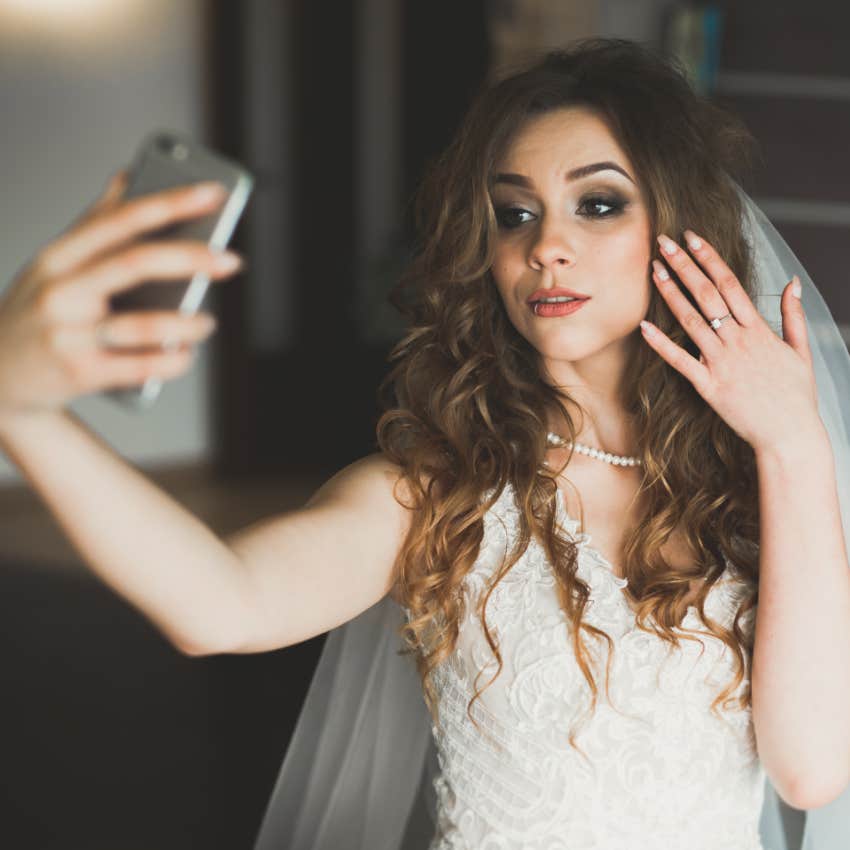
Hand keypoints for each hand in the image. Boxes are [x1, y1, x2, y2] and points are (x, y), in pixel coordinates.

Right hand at [0, 168, 243, 417]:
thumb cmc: (39, 312)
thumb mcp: (53, 263)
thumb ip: (94, 222)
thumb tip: (129, 173)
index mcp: (57, 257)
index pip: (120, 220)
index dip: (170, 203)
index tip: (214, 193)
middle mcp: (60, 292)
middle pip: (136, 264)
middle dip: (192, 258)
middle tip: (232, 260)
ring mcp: (68, 336)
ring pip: (145, 325)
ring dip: (188, 323)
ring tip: (207, 322)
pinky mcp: (80, 374)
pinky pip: (143, 367)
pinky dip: (174, 359)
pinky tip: (187, 353)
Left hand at [639, 229, 819, 451]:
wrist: (790, 435)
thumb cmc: (795, 396)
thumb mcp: (801, 350)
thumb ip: (794, 314)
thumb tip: (792, 281)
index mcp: (759, 330)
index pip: (730, 283)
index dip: (709, 258)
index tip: (692, 238)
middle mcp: (739, 341)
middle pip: (707, 294)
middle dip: (684, 265)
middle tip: (663, 242)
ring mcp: (722, 363)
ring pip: (691, 320)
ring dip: (671, 293)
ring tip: (654, 270)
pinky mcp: (709, 386)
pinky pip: (680, 361)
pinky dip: (661, 343)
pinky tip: (644, 326)